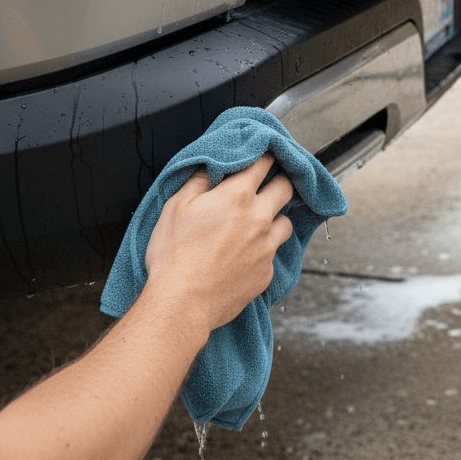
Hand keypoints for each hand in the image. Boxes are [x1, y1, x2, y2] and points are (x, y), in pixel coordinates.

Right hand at [144, 154, 293, 333]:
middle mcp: (259, 218)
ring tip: (258, 223)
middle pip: (285, 188)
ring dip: (275, 218)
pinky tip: (247, 255)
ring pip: (286, 223)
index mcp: (237, 196)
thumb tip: (210, 167)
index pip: (263, 164)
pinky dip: (264, 250)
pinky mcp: (266, 272)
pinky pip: (273, 254)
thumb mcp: (176, 206)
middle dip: (278, 182)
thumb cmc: (174, 255)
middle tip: (267, 185)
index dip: (263, 156)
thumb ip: (197, 180)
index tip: (262, 157)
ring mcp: (266, 247)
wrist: (182, 303)